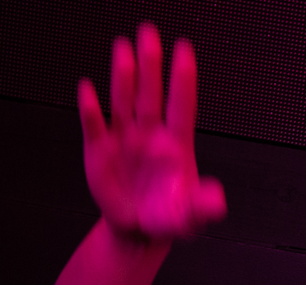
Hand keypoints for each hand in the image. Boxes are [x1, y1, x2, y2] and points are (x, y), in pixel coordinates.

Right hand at [77, 23, 226, 240]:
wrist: (138, 231)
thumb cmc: (168, 218)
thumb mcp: (191, 217)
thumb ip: (203, 206)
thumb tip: (217, 200)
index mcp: (175, 145)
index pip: (181, 105)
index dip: (182, 80)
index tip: (184, 50)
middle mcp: (149, 134)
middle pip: (150, 94)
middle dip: (150, 64)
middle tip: (149, 32)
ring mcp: (124, 139)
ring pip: (123, 101)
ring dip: (122, 76)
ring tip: (123, 49)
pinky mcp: (100, 150)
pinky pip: (95, 125)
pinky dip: (91, 109)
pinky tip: (87, 89)